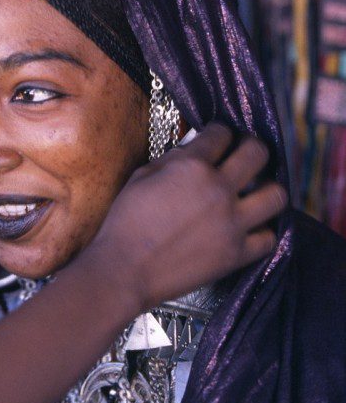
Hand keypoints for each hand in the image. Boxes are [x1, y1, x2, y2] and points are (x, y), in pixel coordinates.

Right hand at [87, 123, 285, 311]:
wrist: (125, 270)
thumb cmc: (126, 222)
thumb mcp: (142, 177)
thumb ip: (172, 160)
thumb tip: (192, 152)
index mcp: (192, 166)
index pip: (221, 133)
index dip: (218, 133)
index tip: (217, 139)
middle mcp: (219, 189)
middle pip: (258, 152)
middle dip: (252, 148)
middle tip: (244, 156)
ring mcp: (232, 223)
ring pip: (277, 195)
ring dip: (266, 189)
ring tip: (255, 193)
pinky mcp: (237, 254)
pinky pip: (269, 238)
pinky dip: (261, 232)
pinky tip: (249, 228)